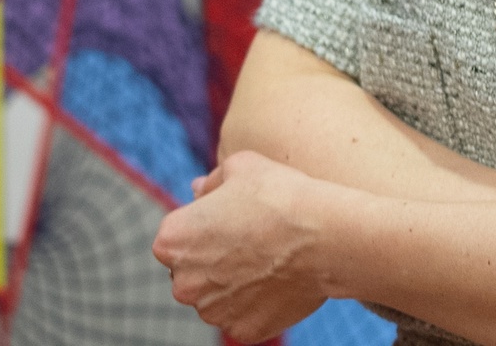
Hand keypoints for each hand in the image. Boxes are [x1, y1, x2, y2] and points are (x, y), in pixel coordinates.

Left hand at [152, 150, 334, 341]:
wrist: (324, 237)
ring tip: (266, 260)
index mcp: (172, 241)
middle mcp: (183, 283)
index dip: (203, 226)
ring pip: (215, 297)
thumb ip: (211, 182)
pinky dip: (255, 304)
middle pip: (192, 271)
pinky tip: (276, 281)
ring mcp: (213, 312)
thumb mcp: (239, 167)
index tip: (231, 219)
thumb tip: (198, 190)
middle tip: (250, 240)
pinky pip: (242, 316)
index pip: (176, 237)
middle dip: (212, 259)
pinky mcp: (242, 331)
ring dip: (232, 284)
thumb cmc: (279, 195)